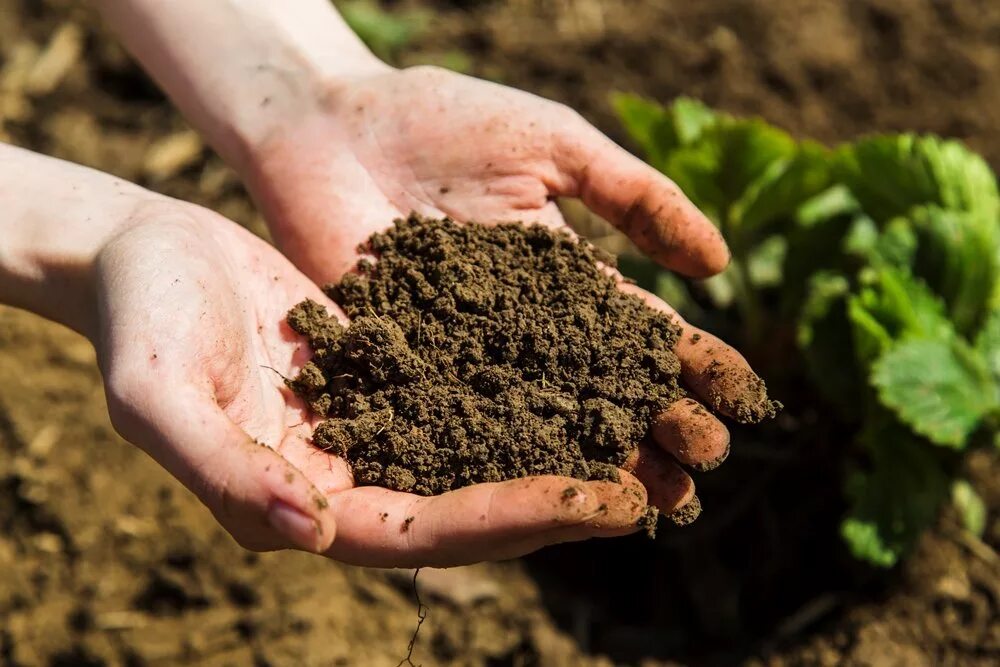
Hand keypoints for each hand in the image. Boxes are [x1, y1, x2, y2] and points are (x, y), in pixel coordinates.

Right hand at [92, 200, 655, 567]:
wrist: (147, 253)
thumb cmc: (140, 320)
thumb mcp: (157, 395)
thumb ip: (224, 470)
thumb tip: (311, 531)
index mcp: (308, 504)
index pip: (428, 531)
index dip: (519, 520)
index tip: (609, 502)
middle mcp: (354, 479)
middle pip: (477, 506)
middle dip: (570, 498)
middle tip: (663, 484)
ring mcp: (378, 428)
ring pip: (487, 452)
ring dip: (568, 449)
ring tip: (653, 438)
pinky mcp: (393, 376)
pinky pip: (474, 391)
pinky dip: (533, 390)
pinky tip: (592, 374)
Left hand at [244, 66, 772, 516]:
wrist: (332, 124)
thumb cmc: (445, 120)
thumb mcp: (555, 145)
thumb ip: (634, 196)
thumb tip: (720, 265)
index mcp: (564, 280)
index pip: (641, 333)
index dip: (692, 369)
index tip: (743, 405)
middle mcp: (522, 332)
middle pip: (601, 391)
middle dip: (657, 429)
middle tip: (706, 471)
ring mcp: (465, 358)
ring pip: (543, 421)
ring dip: (598, 461)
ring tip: (653, 501)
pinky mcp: (404, 373)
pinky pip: (460, 424)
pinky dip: (505, 460)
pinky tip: (547, 493)